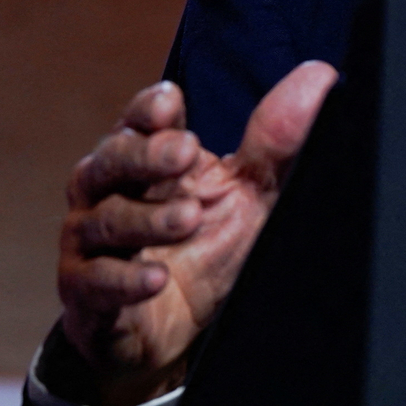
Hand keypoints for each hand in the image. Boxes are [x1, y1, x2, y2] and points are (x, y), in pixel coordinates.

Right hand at [53, 62, 338, 405]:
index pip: (138, 121)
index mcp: (146, 158)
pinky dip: (124, 280)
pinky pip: (95, 282)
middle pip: (112, 160)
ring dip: (147, 219)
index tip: (170, 102)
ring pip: (105, 219)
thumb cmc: (205, 246)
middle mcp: (108, 191)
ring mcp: (90, 242)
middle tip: (186, 151)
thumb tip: (320, 77)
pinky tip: (156, 279)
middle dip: (146, 154)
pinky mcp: (85, 293)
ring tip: (189, 218)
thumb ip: (275, 142)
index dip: (148, 108)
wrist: (171, 328)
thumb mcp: (251, 193)